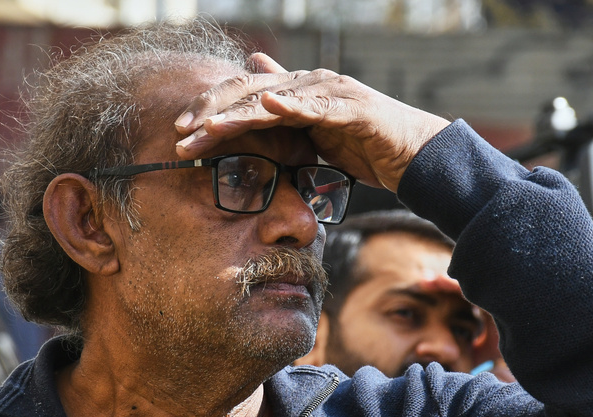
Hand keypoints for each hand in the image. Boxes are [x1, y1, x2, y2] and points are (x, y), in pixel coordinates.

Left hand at [174, 53, 449, 191]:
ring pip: (273, 100)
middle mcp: (307, 85)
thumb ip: (285, 112)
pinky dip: (291, 105)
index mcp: (294, 92)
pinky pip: (316, 106)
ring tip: (208, 129)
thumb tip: (256, 83)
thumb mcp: (314, 132)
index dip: (209, 110)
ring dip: (237, 115)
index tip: (179, 132)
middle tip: (180, 133)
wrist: (413, 157)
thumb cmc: (364, 146)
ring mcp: (329, 93)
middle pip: (247, 92)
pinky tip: (267, 107)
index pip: (241, 97)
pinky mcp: (351, 109)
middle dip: (210, 112)